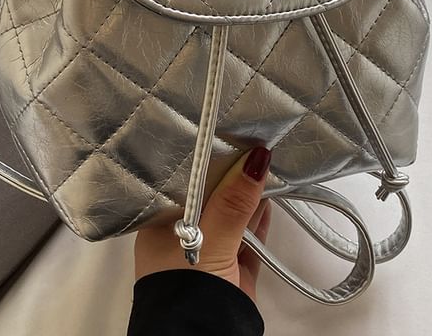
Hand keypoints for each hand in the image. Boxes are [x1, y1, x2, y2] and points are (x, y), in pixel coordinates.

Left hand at [134, 146, 271, 303]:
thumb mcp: (209, 239)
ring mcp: (209, 256)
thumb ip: (232, 202)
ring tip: (264, 166)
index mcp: (162, 227)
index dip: (204, 162)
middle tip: (250, 146)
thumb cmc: (186, 291)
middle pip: (210, 200)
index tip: (226, 139)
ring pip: (231, 219)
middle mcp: (183, 239)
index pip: (183, 184)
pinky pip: (248, 240)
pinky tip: (269, 201)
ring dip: (248, 198)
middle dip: (230, 177)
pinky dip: (259, 222)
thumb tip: (256, 160)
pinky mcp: (233, 273)